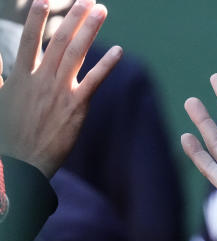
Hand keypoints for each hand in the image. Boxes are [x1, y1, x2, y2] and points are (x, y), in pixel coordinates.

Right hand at [0, 0, 121, 177]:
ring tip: (101, 11)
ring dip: (90, 30)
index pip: (30, 40)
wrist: (20, 161)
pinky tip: (118, 51)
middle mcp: (40, 79)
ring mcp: (59, 92)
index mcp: (20, 76)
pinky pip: (94, 82)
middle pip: (59, 41)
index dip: (37, 18)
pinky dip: (106, 65)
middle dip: (74, 17)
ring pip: (76, 54)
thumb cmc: (8, 133)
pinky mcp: (76, 107)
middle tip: (88, 0)